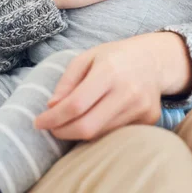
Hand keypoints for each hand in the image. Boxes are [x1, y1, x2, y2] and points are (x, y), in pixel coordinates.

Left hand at [34, 32, 191, 139]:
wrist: (153, 60)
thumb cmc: (114, 57)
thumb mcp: (87, 57)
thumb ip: (67, 81)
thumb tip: (52, 107)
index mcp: (109, 70)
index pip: (76, 104)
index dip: (54, 118)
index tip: (38, 122)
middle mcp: (128, 91)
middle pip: (87, 127)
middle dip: (63, 132)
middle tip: (51, 128)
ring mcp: (141, 108)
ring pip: (101, 134)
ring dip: (80, 132)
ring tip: (71, 121)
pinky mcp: (150, 120)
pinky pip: (116, 135)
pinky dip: (99, 132)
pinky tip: (95, 120)